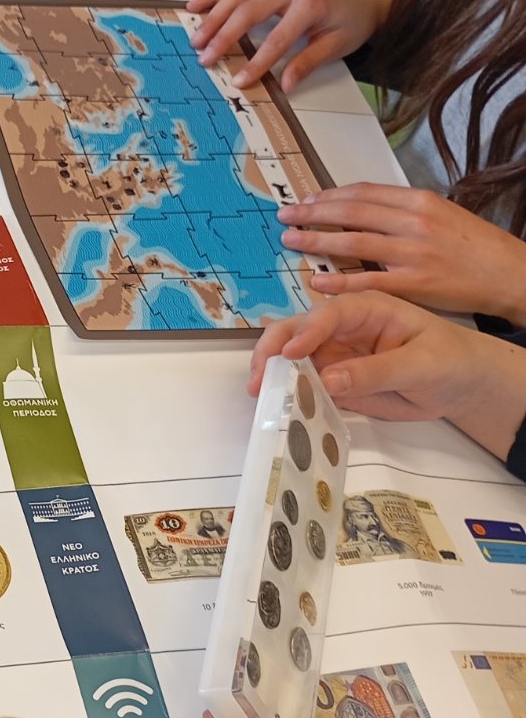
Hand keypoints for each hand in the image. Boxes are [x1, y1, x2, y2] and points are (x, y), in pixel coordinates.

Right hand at [185, 0, 391, 91]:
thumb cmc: (353, 22)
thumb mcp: (337, 45)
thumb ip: (308, 62)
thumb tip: (284, 84)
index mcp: (310, 4)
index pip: (277, 38)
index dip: (257, 61)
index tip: (239, 81)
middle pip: (248, 11)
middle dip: (224, 36)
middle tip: (205, 59)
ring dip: (213, 17)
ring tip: (196, 39)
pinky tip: (196, 6)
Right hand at [247, 292, 525, 461]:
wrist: (460, 384)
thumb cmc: (449, 360)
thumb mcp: (421, 364)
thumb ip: (376, 371)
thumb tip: (328, 380)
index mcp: (366, 309)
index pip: (327, 315)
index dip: (305, 332)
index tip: (289, 355)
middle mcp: (341, 329)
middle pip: (295, 331)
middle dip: (272, 350)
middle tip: (258, 377)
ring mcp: (333, 355)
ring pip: (291, 360)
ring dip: (272, 374)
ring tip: (259, 394)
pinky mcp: (332, 381)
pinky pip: (304, 387)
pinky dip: (288, 397)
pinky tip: (276, 409)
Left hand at [277, 184, 525, 322]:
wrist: (508, 273)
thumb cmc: (474, 246)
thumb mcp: (442, 214)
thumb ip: (403, 211)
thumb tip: (363, 209)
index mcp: (419, 201)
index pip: (363, 193)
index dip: (329, 195)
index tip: (306, 200)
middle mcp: (414, 223)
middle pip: (351, 213)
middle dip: (312, 213)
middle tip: (285, 215)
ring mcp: (412, 254)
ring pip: (353, 244)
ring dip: (316, 241)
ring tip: (291, 241)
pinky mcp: (413, 285)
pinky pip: (367, 282)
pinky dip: (338, 281)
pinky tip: (317, 280)